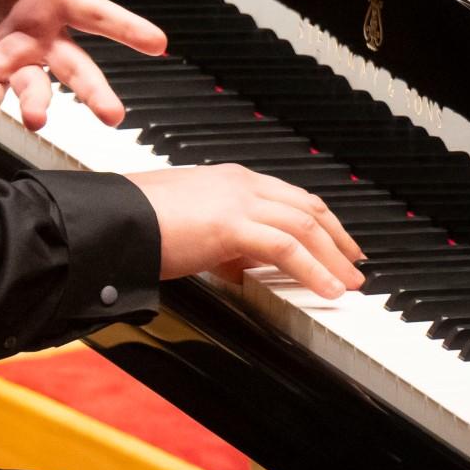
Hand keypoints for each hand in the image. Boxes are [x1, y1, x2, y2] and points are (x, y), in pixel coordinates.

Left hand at [0, 0, 166, 139]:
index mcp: (52, 1)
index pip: (97, 13)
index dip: (128, 27)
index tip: (160, 43)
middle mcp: (39, 37)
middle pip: (77, 67)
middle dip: (96, 91)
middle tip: (114, 116)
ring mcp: (12, 62)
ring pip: (34, 88)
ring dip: (38, 104)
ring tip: (38, 117)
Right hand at [127, 165, 365, 298]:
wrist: (114, 220)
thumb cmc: (139, 224)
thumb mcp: (190, 229)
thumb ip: (221, 242)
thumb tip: (239, 265)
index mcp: (231, 179)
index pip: (290, 196)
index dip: (321, 221)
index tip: (337, 243)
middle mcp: (241, 183)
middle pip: (308, 207)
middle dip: (338, 238)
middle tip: (355, 265)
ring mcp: (238, 200)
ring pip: (305, 226)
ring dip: (333, 258)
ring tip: (349, 284)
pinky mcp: (232, 224)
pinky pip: (288, 248)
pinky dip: (315, 270)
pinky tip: (328, 290)